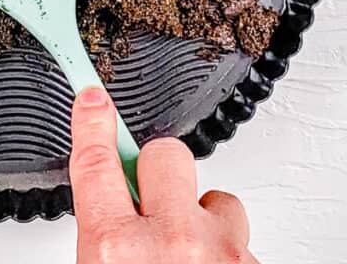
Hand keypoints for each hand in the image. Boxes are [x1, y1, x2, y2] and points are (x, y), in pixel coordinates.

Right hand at [70, 87, 257, 263]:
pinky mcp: (253, 261)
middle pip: (164, 155)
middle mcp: (170, 242)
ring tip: (188, 256)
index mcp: (115, 248)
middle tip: (152, 207)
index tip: (93, 100)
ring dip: (200, 219)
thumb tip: (110, 211)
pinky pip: (238, 236)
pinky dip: (224, 250)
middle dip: (158, 171)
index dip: (93, 124)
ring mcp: (218, 250)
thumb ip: (106, 238)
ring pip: (213, 198)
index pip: (96, 163)